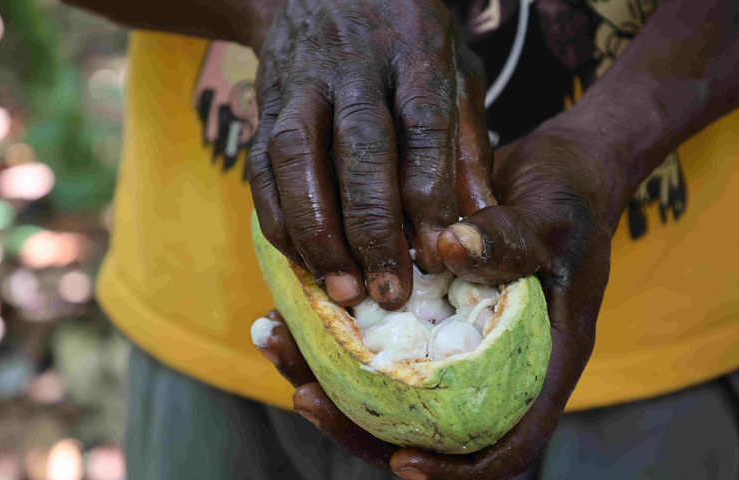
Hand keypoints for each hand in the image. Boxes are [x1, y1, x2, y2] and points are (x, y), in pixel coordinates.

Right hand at [246, 0, 494, 310]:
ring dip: (317, 231)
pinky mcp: (264, 106)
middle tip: (390, 291)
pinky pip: (260, 168)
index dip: (428, 194)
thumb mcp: (455, 71)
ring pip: (297, 158)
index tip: (437, 253)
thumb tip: (478, 221)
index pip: (422, 125)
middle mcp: (353, 65)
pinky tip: (305, 259)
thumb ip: (466, 144)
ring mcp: (301, 83)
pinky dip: (280, 220)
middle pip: (360, 148)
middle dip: (373, 227)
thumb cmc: (405, 41)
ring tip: (342, 288)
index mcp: (414, 49)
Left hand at [255, 112, 621, 478]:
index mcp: (541, 362)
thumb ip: (510, 238)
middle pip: (430, 427)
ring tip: (278, 340)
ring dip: (330, 373)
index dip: (458, 468)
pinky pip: (380, 337)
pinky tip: (293, 304)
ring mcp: (456, 340)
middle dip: (362, 424)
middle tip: (305, 396)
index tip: (401, 459)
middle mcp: (494, 363)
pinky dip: (334, 329)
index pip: (509, 441)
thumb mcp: (550, 218)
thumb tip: (450, 247)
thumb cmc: (569, 199)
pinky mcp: (429, 313)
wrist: (555, 172)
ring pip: (391, 385)